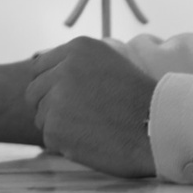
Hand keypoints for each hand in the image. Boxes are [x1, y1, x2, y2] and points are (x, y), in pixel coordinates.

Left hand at [28, 37, 156, 177]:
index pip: (39, 67)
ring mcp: (56, 98)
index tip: (67, 98)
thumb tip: (41, 63)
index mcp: (77, 49)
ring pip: (41, 116)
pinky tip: (92, 141)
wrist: (159, 128)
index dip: (51, 85)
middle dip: (49, 105)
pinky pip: (49, 137)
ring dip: (59, 125)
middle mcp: (62, 69)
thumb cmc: (140, 99)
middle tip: (77, 118)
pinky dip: (66, 144)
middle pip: (34, 92)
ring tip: (92, 129)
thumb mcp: (110, 62)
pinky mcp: (54, 127)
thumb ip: (77, 62)